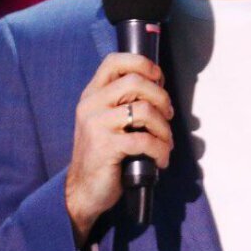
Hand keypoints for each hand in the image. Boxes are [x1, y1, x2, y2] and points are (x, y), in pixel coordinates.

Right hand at [65, 53, 174, 243]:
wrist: (82, 190)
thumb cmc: (102, 154)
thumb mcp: (106, 121)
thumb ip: (124, 102)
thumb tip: (160, 89)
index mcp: (92, 94)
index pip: (114, 61)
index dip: (142, 64)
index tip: (158, 79)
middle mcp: (91, 104)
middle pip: (136, 82)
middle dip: (161, 97)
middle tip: (167, 115)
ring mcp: (96, 125)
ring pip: (144, 110)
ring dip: (164, 127)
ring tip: (165, 141)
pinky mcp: (105, 147)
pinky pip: (144, 140)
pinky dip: (161, 150)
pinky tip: (161, 159)